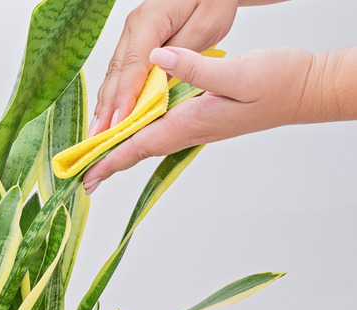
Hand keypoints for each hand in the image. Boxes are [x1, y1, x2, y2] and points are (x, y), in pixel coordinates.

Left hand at [83, 46, 317, 190]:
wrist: (305, 90)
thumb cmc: (277, 83)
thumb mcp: (237, 73)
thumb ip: (195, 68)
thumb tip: (158, 58)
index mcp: (190, 122)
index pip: (139, 146)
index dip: (110, 161)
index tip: (87, 177)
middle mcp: (188, 129)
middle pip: (137, 150)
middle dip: (107, 163)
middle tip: (78, 174)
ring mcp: (193, 124)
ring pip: (147, 141)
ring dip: (119, 151)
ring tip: (93, 159)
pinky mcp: (198, 115)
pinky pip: (159, 129)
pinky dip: (137, 134)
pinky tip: (127, 130)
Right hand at [91, 0, 241, 136]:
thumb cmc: (213, 0)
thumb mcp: (206, 26)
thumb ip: (181, 54)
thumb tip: (158, 81)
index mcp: (149, 21)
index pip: (132, 67)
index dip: (125, 98)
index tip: (119, 123)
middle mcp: (133, 27)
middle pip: (116, 74)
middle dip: (107, 108)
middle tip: (99, 138)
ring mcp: (130, 34)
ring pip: (114, 74)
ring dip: (106, 104)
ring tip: (97, 132)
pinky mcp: (134, 41)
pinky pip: (121, 72)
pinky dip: (114, 94)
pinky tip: (108, 113)